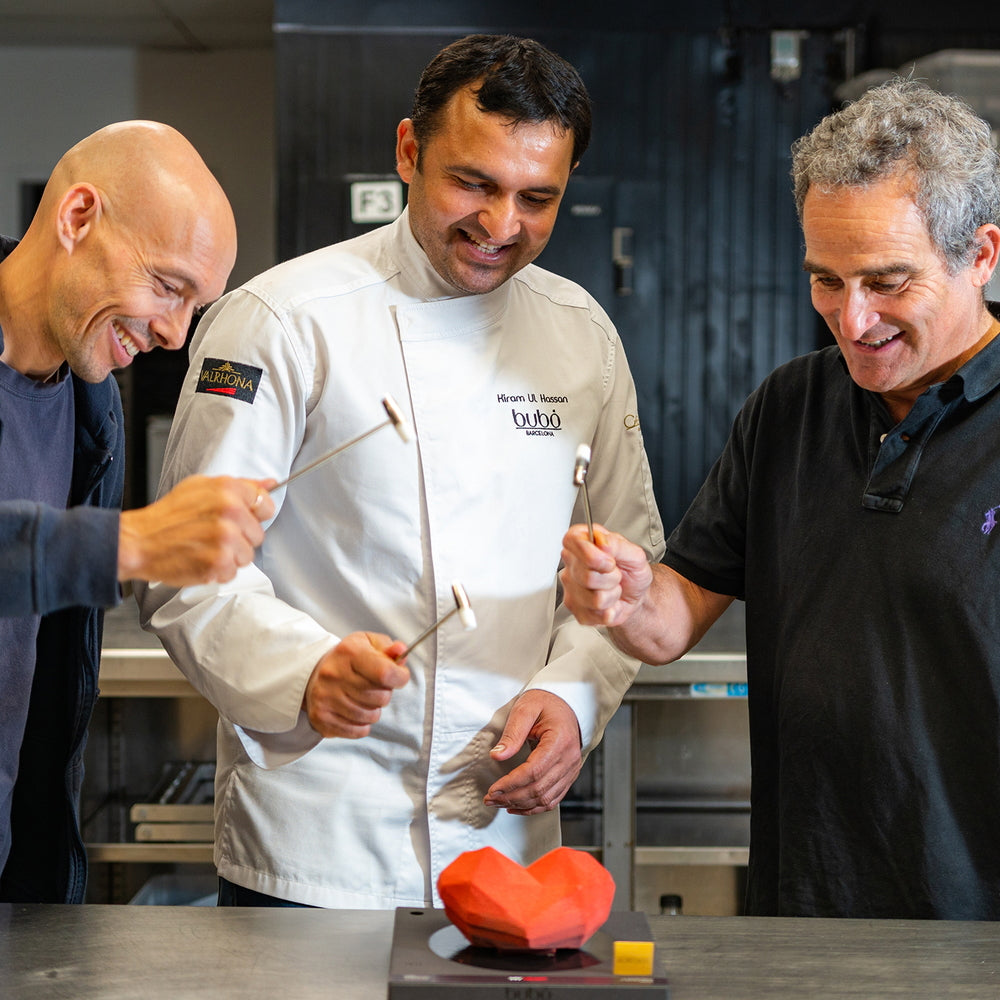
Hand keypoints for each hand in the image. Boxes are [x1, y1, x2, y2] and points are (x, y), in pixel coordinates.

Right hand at [118, 475, 276, 584]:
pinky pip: (233, 572)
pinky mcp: (218, 563)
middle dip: (240, 538)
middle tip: (213, 535)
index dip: (255, 515)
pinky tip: (200, 559)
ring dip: (230, 556)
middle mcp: (230, 512)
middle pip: (258, 534)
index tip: (241, 519)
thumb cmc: (168, 516)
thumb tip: (270, 484)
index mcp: (227, 489)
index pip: (266, 504)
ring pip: (248, 555)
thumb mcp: (201, 487)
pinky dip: (218, 571)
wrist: (138, 541)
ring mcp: (225, 539)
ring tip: (205, 547)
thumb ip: (240, 485)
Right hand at [303, 632, 409, 738]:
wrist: (313, 671)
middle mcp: (334, 674)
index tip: (400, 676)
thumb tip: (401, 650)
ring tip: (364, 698)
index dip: (400, 677)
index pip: (385, 673)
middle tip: (375, 686)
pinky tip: (355, 710)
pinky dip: (362, 724)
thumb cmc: (348, 658)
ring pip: (371, 716)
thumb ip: (389, 648)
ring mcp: (325, 697)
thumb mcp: (369, 643)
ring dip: (374, 710)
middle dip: (386, 693)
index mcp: (349, 652)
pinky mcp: (321, 717)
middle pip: (381, 697)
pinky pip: (358, 731)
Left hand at [483, 690, 581, 815]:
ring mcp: (571, 769)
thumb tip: (497, 755)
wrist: (567, 704)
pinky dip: (534, 807)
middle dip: (511, 797)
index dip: (511, 783)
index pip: (534, 771)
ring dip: (520, 805)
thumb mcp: (526, 708)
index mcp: (560, 740)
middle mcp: (569, 758)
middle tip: (490, 799)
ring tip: (499, 803)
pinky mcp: (568, 775)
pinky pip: (553, 799)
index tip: (493, 789)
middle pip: (539, 788)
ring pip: (546, 798)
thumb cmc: (547, 704)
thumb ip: (512, 733)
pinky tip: (517, 806)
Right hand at [559, 523, 653, 626]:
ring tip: (613, 588)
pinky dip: (611, 610)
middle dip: (611, 578)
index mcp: (581, 542)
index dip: (592, 555)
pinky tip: (610, 602)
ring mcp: (570, 588)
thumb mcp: (634, 553)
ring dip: (613, 595)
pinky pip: (596, 614)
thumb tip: (601, 542)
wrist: (634, 595)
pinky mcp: (576, 609)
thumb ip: (617, 544)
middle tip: (615, 574)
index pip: (572, 542)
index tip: (609, 560)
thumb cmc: (630, 572)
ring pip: (595, 599)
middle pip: (587, 576)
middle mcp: (572, 564)